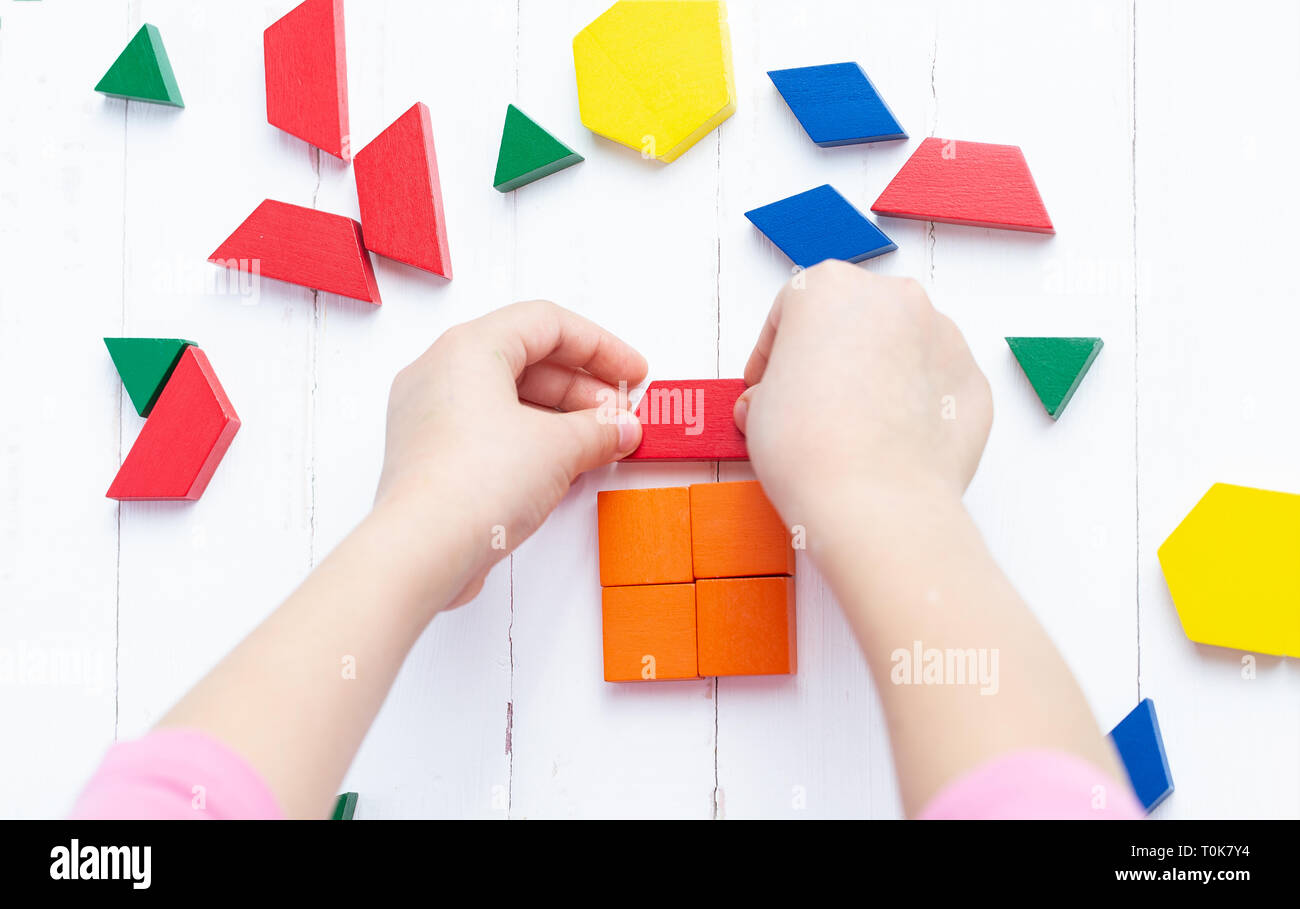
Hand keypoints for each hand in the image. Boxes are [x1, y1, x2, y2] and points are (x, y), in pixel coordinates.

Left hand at [375, 300, 645, 608]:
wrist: (423, 550)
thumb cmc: (474, 484)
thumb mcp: (560, 447)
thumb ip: (600, 430)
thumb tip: (619, 429)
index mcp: (468, 347)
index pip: (547, 324)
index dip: (600, 347)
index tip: (632, 374)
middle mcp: (441, 373)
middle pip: (528, 360)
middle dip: (584, 388)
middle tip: (620, 415)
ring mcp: (431, 416)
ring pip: (509, 399)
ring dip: (561, 418)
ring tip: (600, 444)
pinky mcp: (431, 457)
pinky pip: (491, 433)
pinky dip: (531, 442)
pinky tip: (564, 467)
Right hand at [734, 261, 991, 528]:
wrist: (873, 502)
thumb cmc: (811, 447)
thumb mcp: (758, 409)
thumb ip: (770, 389)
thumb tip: (775, 402)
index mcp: (829, 287)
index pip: (788, 312)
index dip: (771, 354)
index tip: (765, 384)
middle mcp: (893, 298)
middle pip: (851, 321)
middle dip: (830, 358)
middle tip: (808, 406)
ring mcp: (943, 336)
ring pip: (900, 349)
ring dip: (877, 378)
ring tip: (854, 431)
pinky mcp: (973, 381)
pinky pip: (934, 386)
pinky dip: (915, 407)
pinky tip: (890, 445)